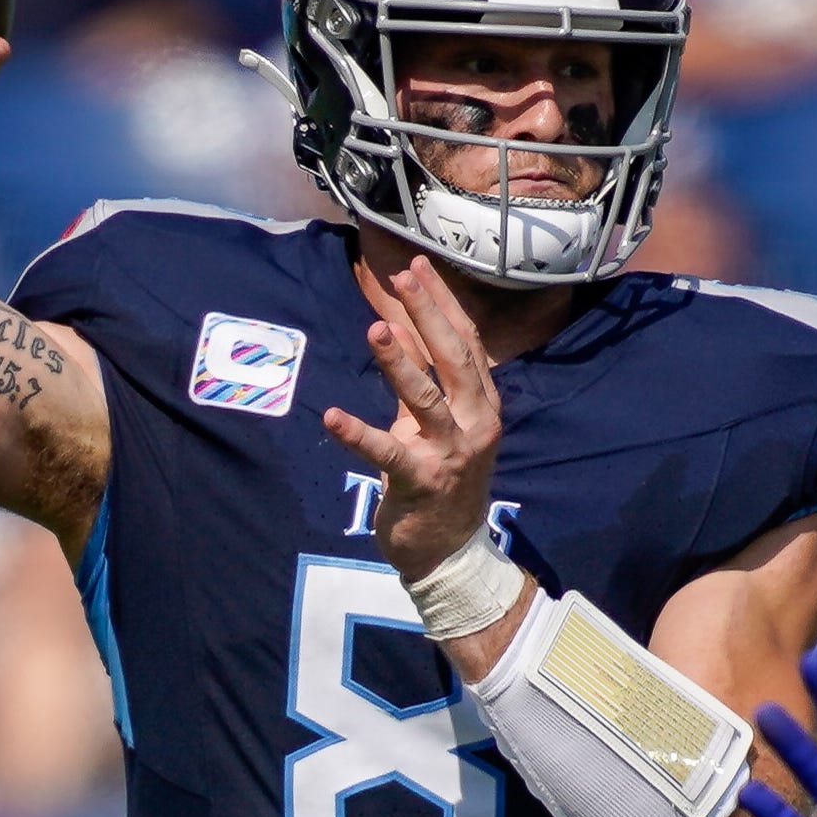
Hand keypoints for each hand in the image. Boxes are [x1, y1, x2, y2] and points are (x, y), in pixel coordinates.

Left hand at [323, 256, 503, 579]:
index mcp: (484, 405)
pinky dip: (359, 435)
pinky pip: (387, 453)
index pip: (467, 343)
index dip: (444, 303)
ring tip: (376, 330)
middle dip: (429, 315)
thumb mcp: (443, 425)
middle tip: (403, 279)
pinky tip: (332, 417)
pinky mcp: (421, 483)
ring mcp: (451, 454)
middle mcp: (476, 424)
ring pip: (427, 399)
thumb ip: (429, 382)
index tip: (419, 266)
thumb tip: (403, 330)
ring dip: (401, 364)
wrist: (451, 550)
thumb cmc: (444, 481)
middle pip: (455, 360)